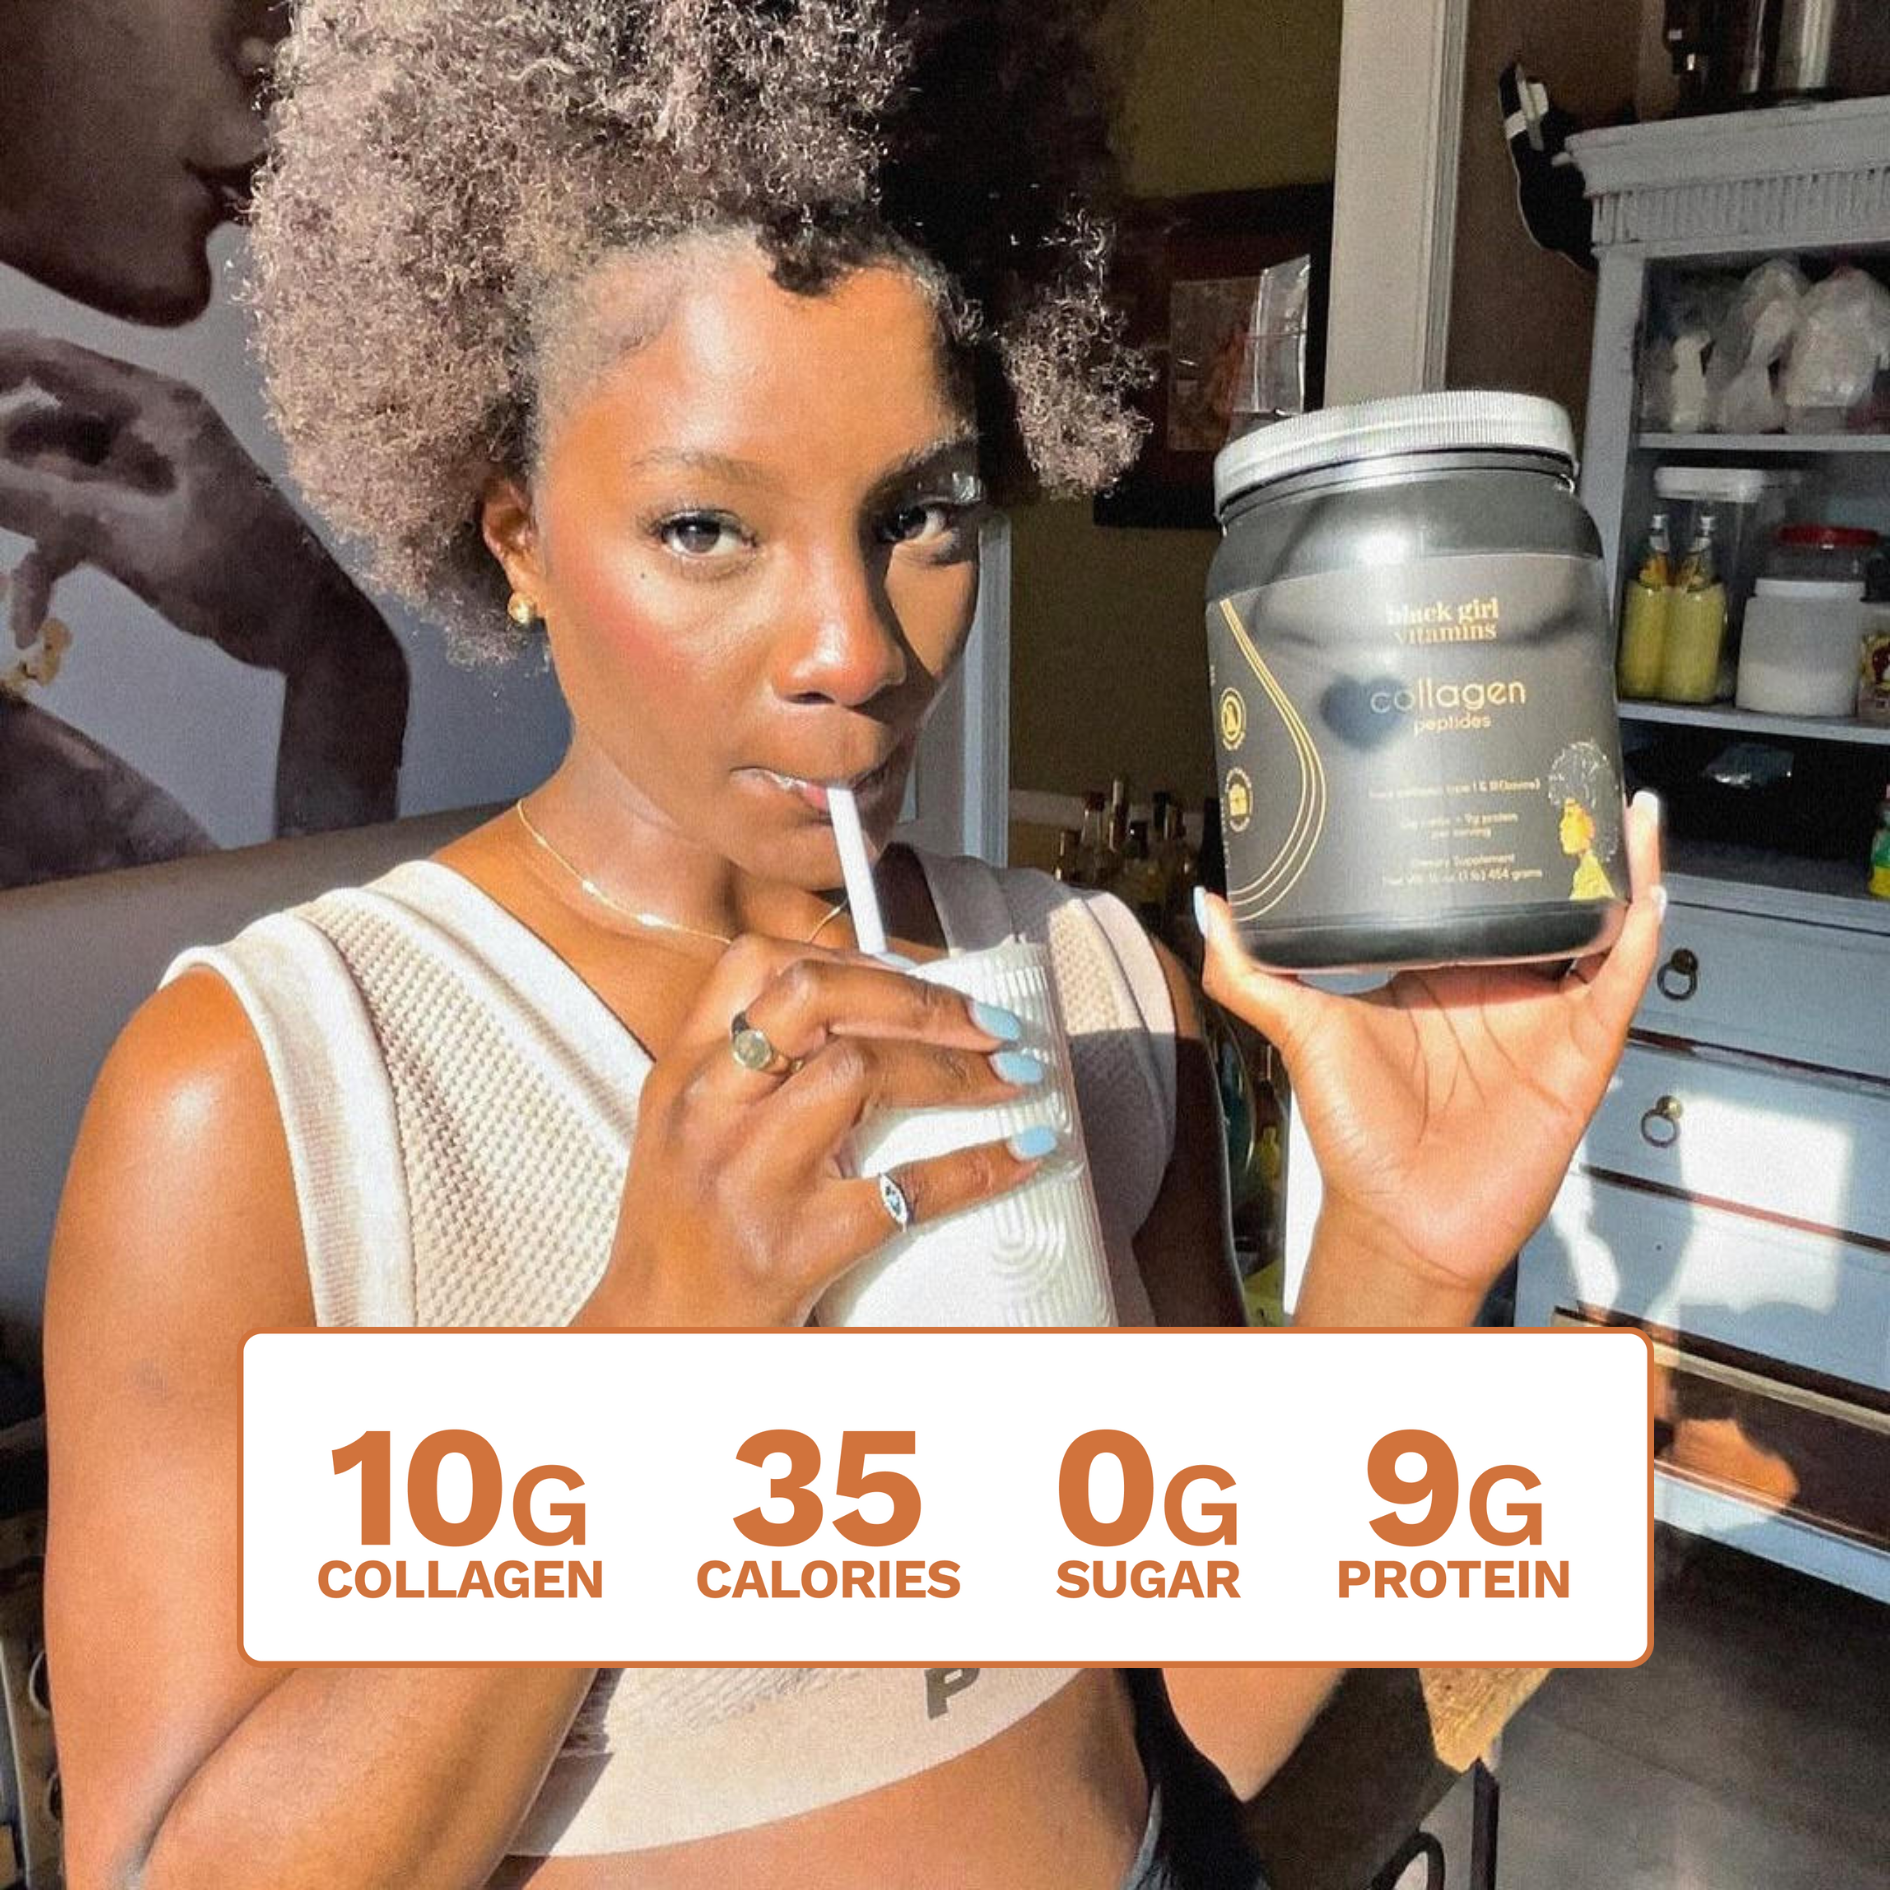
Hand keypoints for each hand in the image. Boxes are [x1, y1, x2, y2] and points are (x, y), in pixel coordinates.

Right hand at [0, 331, 408, 828]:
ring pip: (45, 485)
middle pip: (34, 426)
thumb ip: (45, 506)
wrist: (314, 639)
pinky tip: (27, 623)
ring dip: (20, 531)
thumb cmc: (248, 578)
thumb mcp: (139, 541)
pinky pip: (72, 532)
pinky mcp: (139, 526)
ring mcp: (140, 480)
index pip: (46, 361)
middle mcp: (145, 431)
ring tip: (12, 589)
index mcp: (158, 410)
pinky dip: (48, 571)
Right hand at [586, 938, 1053, 1327]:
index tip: (912, 979)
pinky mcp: (793, 1247)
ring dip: (955, 1068)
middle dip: (917, 999)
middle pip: (814, 997)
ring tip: (1014, 1076)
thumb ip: (751, 1068)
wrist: (652, 1340)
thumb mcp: (688, 1128)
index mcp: (686, 1072)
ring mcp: (750, 1176)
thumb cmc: (682, 1232)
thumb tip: (878, 1013)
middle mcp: (710, 1108)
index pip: (755, 962)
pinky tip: (1026, 1153)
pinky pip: (905, 1190)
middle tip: (989, 1024)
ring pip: (859, 1072)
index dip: (850, 956)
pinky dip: (978, 1166)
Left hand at [1199, 792, 1663, 1304]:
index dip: (1490, 840)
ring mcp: (1545, 1015)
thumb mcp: (1300, 1031)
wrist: (1402, 1218)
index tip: (1492, 772)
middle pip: (1546, 899)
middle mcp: (1499, 985)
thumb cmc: (1357, 1134)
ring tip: (1626, 805)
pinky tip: (1649, 883)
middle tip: (1569, 763)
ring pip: (1597, 929)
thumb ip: (1252, 972)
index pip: (1476, 891)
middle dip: (1565, 838)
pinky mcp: (1582, 1050)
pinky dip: (1639, 934)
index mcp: (1441, 970)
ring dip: (1618, 870)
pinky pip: (1621, 983)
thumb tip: (1212, 904)